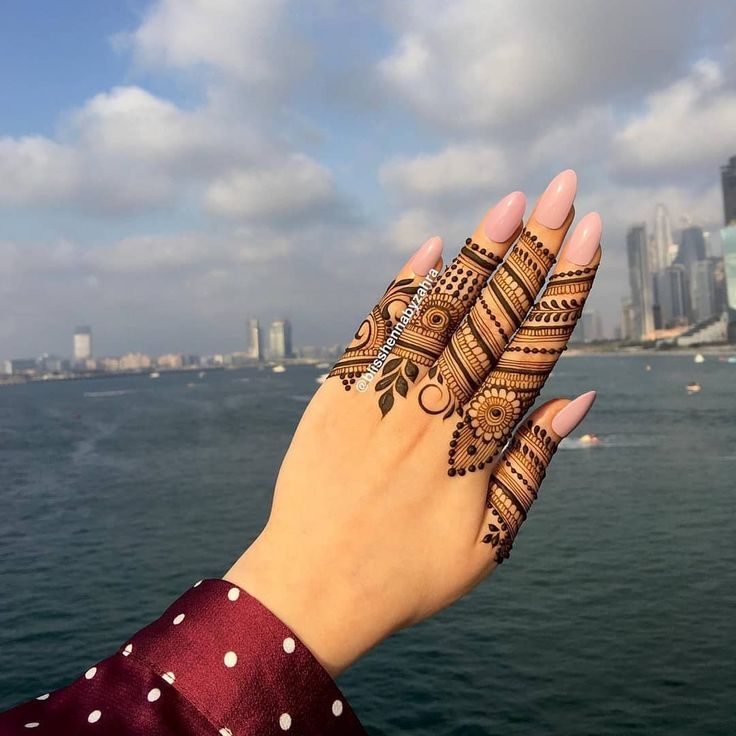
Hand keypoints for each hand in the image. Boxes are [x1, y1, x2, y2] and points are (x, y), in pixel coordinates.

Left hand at [226, 169, 601, 675]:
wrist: (314, 587)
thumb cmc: (408, 573)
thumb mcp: (491, 537)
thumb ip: (533, 463)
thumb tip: (576, 400)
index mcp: (480, 441)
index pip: (534, 347)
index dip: (564, 288)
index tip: (588, 234)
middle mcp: (436, 408)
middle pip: (494, 316)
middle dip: (533, 248)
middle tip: (562, 188)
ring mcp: (385, 396)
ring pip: (441, 312)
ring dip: (477, 255)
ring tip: (509, 203)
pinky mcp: (339, 395)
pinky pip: (374, 332)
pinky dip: (402, 290)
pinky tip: (428, 251)